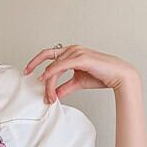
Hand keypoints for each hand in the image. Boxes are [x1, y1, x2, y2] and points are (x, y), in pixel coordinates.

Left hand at [23, 45, 137, 101]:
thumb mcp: (78, 82)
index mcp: (71, 52)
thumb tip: (55, 94)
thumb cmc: (101, 76)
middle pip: (49, 60)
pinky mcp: (81, 58)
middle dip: (39, 73)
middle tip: (33, 83)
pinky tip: (46, 80)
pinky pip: (61, 65)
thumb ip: (65, 87)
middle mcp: (72, 49)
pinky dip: (52, 72)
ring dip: (49, 82)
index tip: (28, 71)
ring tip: (49, 96)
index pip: (49, 55)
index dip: (36, 62)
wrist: (118, 76)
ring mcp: (76, 52)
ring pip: (54, 66)